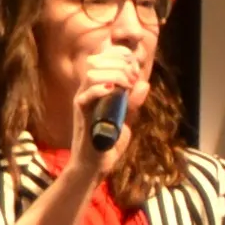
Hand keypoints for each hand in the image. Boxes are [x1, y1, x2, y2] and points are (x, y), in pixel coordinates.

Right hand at [63, 43, 143, 170]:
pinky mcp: (80, 114)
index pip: (102, 62)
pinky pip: (85, 96)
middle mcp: (87, 92)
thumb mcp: (125, 120)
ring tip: (127, 83)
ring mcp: (82, 102)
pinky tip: (113, 90)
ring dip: (113, 74)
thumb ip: (132, 103)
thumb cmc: (108, 143)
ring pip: (91, 75)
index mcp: (96, 91)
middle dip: (119, 63)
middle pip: (96, 63)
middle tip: (134, 75)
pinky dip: (99, 89)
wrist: (95, 166)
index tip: (136, 67)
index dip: (118, 57)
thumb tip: (144, 84)